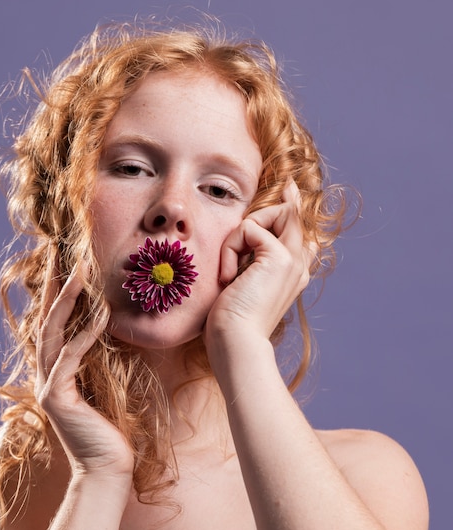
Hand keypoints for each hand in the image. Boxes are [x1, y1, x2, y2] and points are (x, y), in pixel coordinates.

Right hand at [36, 262, 133, 480]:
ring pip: (52, 332)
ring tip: (81, 272)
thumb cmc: (110, 426)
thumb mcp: (103, 381)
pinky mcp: (57, 398)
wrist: (107, 468)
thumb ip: (96, 356)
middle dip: (55, 285)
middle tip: (66, 253)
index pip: (54, 321)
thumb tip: (107, 322)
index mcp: (55, 367)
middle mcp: (45, 372)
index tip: (65, 261)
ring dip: (67, 300)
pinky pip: (70, 357)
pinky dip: (85, 334)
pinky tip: (101, 315)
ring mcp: (48, 385)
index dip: (57, 290)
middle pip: (46, 318)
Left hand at [205, 180, 315, 351]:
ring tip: (230, 270)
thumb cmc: (231, 320)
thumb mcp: (240, 285)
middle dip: (259, 216)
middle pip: (291, 214)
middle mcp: (299, 264)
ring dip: (240, 236)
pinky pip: (250, 229)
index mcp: (294, 272)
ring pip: (273, 215)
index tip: (291, 187)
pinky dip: (231, 248)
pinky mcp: (280, 257)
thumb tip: (244, 239)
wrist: (236, 342)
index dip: (295, 207)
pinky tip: (228, 276)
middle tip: (234, 255)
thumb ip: (249, 262)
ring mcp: (293, 259)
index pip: (302, 230)